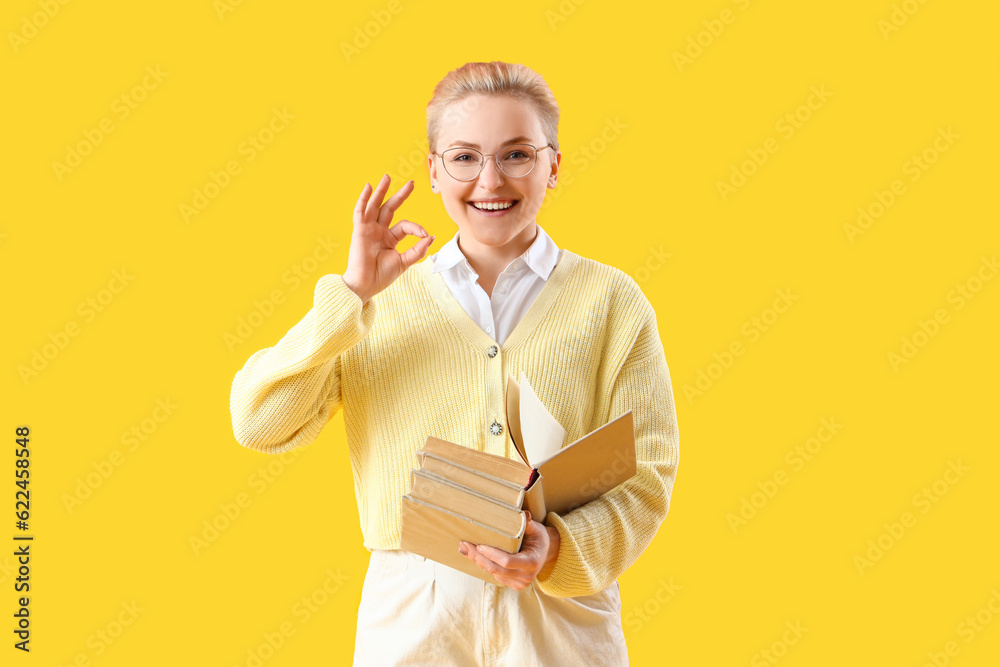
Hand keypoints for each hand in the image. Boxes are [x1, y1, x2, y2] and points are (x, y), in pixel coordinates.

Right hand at [342, 174, 434, 304]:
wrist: (365, 285)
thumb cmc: (381, 277)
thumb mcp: (404, 262)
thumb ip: (417, 250)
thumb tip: (431, 236)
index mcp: (390, 239)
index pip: (405, 226)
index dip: (416, 227)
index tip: (425, 234)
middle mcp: (379, 231)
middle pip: (390, 208)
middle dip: (400, 195)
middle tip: (411, 183)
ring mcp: (368, 229)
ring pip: (375, 206)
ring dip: (381, 191)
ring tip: (387, 177)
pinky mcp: (359, 230)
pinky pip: (360, 212)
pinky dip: (364, 199)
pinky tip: (368, 187)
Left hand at [458, 511, 559, 590]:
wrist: (545, 553)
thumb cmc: (539, 538)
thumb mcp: (537, 529)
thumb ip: (528, 523)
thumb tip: (524, 514)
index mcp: (532, 562)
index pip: (508, 561)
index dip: (492, 554)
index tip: (479, 545)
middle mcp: (526, 576)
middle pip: (496, 569)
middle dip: (478, 558)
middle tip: (464, 545)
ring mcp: (519, 583)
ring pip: (493, 574)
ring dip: (477, 561)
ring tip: (464, 549)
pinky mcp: (512, 585)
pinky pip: (494, 576)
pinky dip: (483, 565)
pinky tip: (473, 556)